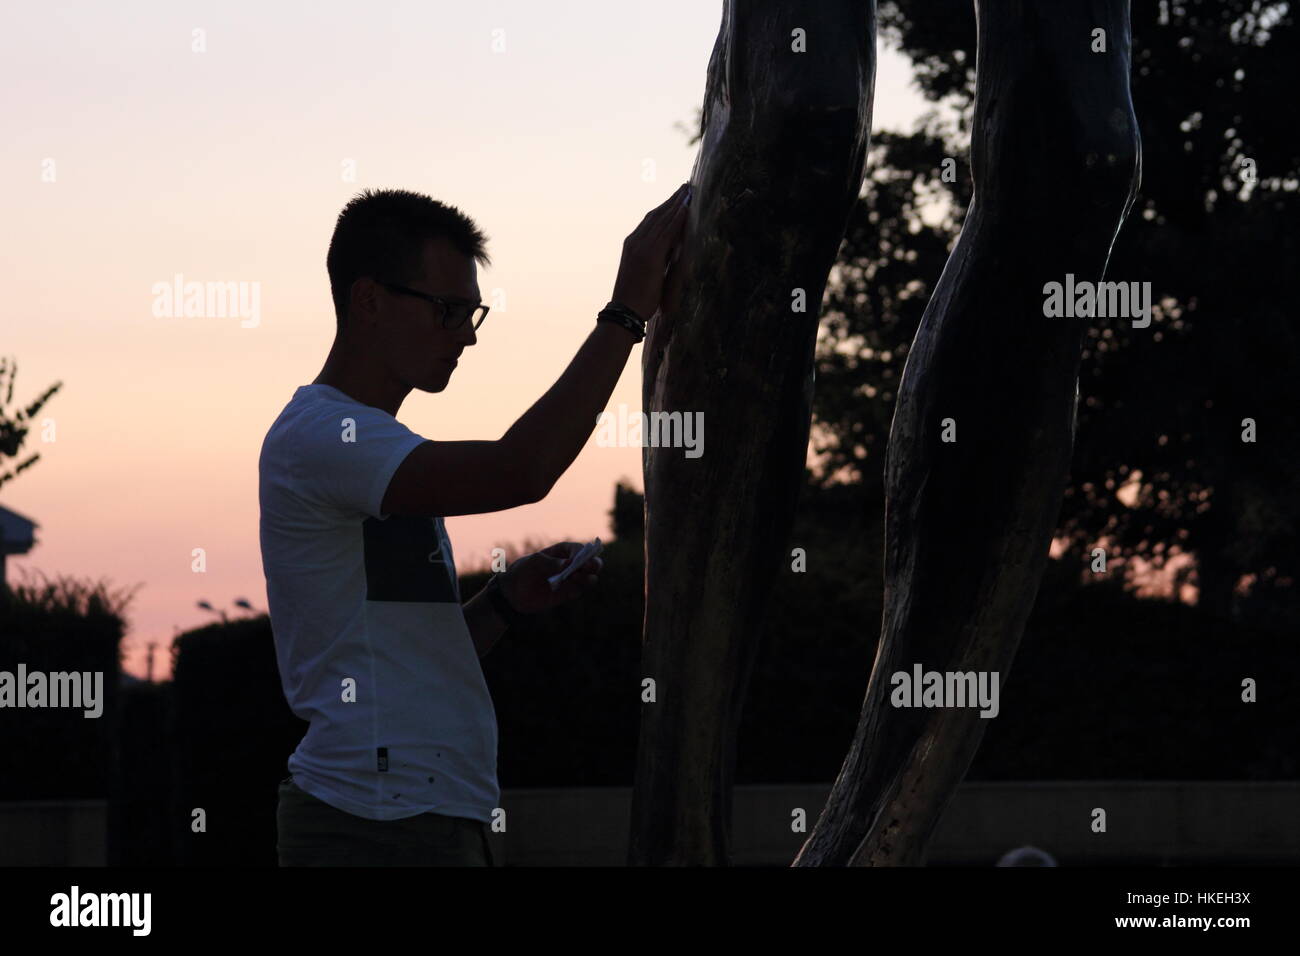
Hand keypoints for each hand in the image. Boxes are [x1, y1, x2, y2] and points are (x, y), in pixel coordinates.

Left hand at [499, 541, 603, 613]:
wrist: (513, 592)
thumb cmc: (523, 570)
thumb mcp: (534, 562)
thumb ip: (551, 563)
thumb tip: (568, 564)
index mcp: (563, 552)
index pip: (580, 549)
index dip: (582, 553)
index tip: (578, 559)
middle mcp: (571, 565)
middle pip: (591, 563)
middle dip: (593, 564)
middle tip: (589, 567)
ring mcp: (570, 579)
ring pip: (588, 578)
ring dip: (587, 578)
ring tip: (576, 577)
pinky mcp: (567, 594)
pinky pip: (578, 590)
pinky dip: (577, 589)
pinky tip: (570, 590)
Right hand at [611, 182, 691, 322]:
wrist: (624, 311)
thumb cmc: (635, 299)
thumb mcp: (645, 274)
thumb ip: (656, 260)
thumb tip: (671, 253)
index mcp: (632, 245)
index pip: (650, 220)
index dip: (665, 208)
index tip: (677, 198)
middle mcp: (634, 241)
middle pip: (656, 214)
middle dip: (672, 200)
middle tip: (686, 187)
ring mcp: (641, 246)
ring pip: (662, 219)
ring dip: (677, 203)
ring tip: (689, 191)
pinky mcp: (650, 254)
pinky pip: (666, 231)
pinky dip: (676, 217)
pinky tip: (686, 207)